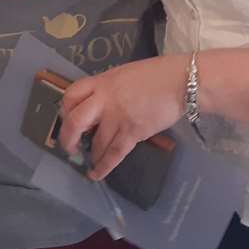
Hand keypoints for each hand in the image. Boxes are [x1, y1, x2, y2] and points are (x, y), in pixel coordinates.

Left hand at [57, 53, 188, 179]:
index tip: (67, 119)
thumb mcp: (126, 74)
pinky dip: (103, 167)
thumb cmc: (159, 73)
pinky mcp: (133, 133)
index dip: (65, 110)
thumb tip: (101, 102)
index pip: (71, 95)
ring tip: (91, 160)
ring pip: (95, 142)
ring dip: (91, 154)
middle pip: (74, 121)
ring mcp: (117, 118)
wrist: (183, 82)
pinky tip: (96, 174)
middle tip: (70, 147)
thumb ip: (110, 88)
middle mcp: (104, 100)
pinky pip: (113, 154)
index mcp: (102, 82)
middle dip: (68, 138)